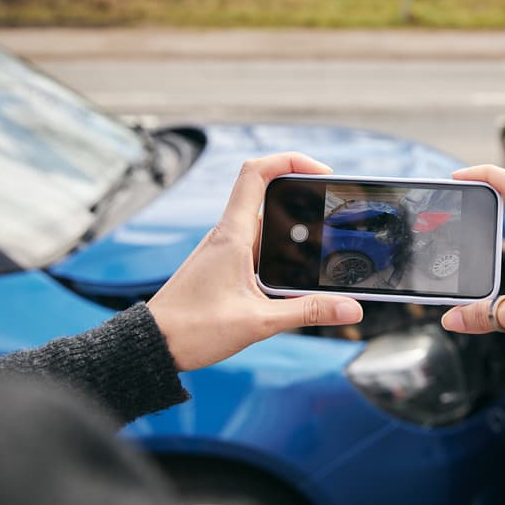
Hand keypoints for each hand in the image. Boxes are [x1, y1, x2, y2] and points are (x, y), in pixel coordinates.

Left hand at [147, 153, 362, 371]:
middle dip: (304, 203)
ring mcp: (224, 249)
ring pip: (266, 226)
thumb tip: (352, 308)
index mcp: (232, 235)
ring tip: (323, 252)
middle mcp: (227, 235)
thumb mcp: (259, 323)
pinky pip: (257, 248)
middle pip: (269, 197)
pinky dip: (280, 253)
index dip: (291, 160)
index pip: (257, 173)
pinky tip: (296, 277)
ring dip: (294, 234)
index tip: (322, 173)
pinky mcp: (223, 266)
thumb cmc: (193, 330)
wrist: (152, 345)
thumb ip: (308, 312)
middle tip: (334, 217)